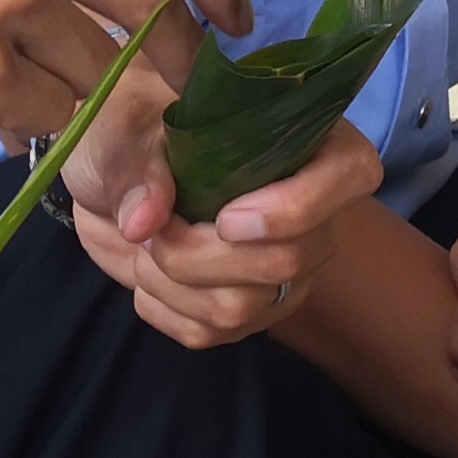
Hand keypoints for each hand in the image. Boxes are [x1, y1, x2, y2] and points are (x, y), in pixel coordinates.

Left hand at [69, 100, 382, 350]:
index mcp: (301, 137)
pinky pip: (208, 332)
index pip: (351, 173)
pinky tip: (147, 272)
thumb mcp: (123, 125)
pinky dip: (160, 306)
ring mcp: (284, 267)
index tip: (227, 217)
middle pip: (287, 260)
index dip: (296, 206)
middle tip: (152, 230)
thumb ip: (136, 164)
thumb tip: (144, 219)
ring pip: (243, 307)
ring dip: (172, 282)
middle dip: (200, 256)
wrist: (106, 181)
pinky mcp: (248, 309)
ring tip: (143, 245)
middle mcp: (310, 209)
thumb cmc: (130, 131)